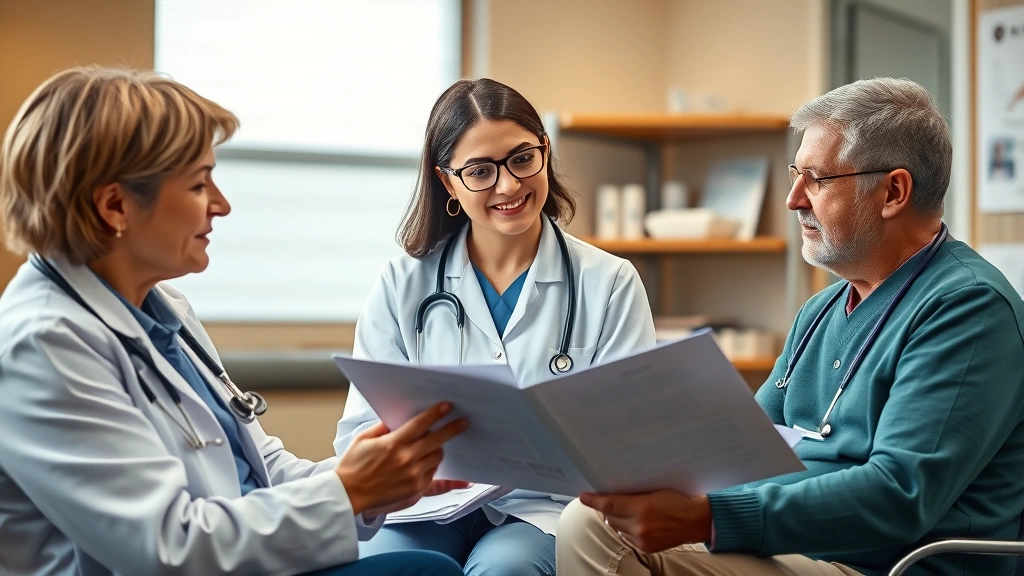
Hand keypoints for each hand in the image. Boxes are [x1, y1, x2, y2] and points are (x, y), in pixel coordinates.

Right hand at [335, 402, 467, 515]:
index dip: (436, 414)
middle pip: (437, 441)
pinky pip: (434, 476)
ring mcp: (413, 477)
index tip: (447, 407)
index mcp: (393, 444)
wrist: (347, 495)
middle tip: (462, 423)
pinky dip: (433, 468)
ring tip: (431, 447)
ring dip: (437, 450)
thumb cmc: (353, 466)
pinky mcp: (415, 491)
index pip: (421, 424)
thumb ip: (383, 427)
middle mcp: (406, 460)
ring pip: (437, 458)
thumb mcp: (363, 439)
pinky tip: (435, 464)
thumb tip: (399, 418)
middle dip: (452, 429)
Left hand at [581, 490, 711, 553]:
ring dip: (618, 520)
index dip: (594, 500)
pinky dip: (628, 530)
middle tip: (612, 500)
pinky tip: (638, 523)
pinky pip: (628, 538)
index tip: (583, 497)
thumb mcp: (654, 491)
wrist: (694, 520)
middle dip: (608, 509)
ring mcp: (642, 539)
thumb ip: (633, 495)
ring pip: (617, 528)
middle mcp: (640, 525)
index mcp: (641, 507)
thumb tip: (612, 495)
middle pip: (610, 517)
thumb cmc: (676, 501)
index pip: (609, 504)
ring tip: (630, 512)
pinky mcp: (646, 548)